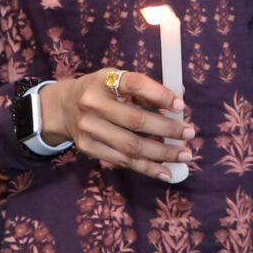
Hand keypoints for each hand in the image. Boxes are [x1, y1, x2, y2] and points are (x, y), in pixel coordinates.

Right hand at [42, 69, 187, 178]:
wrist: (62, 108)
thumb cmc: (100, 92)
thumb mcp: (115, 81)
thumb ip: (142, 91)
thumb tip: (177, 105)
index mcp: (104, 81)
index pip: (135, 85)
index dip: (160, 95)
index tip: (180, 106)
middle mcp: (93, 104)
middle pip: (136, 121)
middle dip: (167, 129)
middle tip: (190, 133)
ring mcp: (89, 129)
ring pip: (131, 146)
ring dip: (162, 153)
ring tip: (185, 155)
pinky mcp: (89, 148)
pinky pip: (123, 161)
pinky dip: (147, 168)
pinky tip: (166, 171)